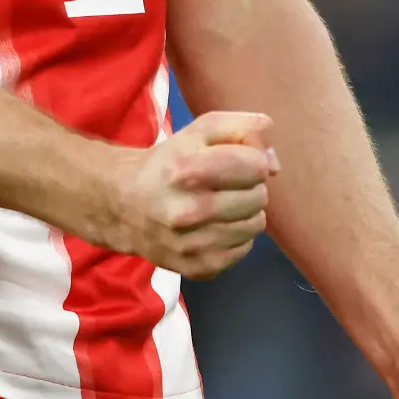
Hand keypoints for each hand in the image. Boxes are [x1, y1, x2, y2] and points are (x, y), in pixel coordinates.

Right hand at [102, 109, 277, 278]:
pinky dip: (236, 236)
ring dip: (246, 211)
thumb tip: (274, 164)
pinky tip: (215, 225)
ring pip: (256, 224)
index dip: (254, 159)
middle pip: (259, 196)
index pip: (257, 166)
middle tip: (225, 183)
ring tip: (221, 204)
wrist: (124, 205)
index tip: (239, 160)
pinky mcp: (198, 269)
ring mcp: (194, 246)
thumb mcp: (201, 130)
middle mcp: (189, 211)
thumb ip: (244, 129)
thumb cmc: (169, 162)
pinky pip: (244, 249)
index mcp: (189, 170)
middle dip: (249, 185)